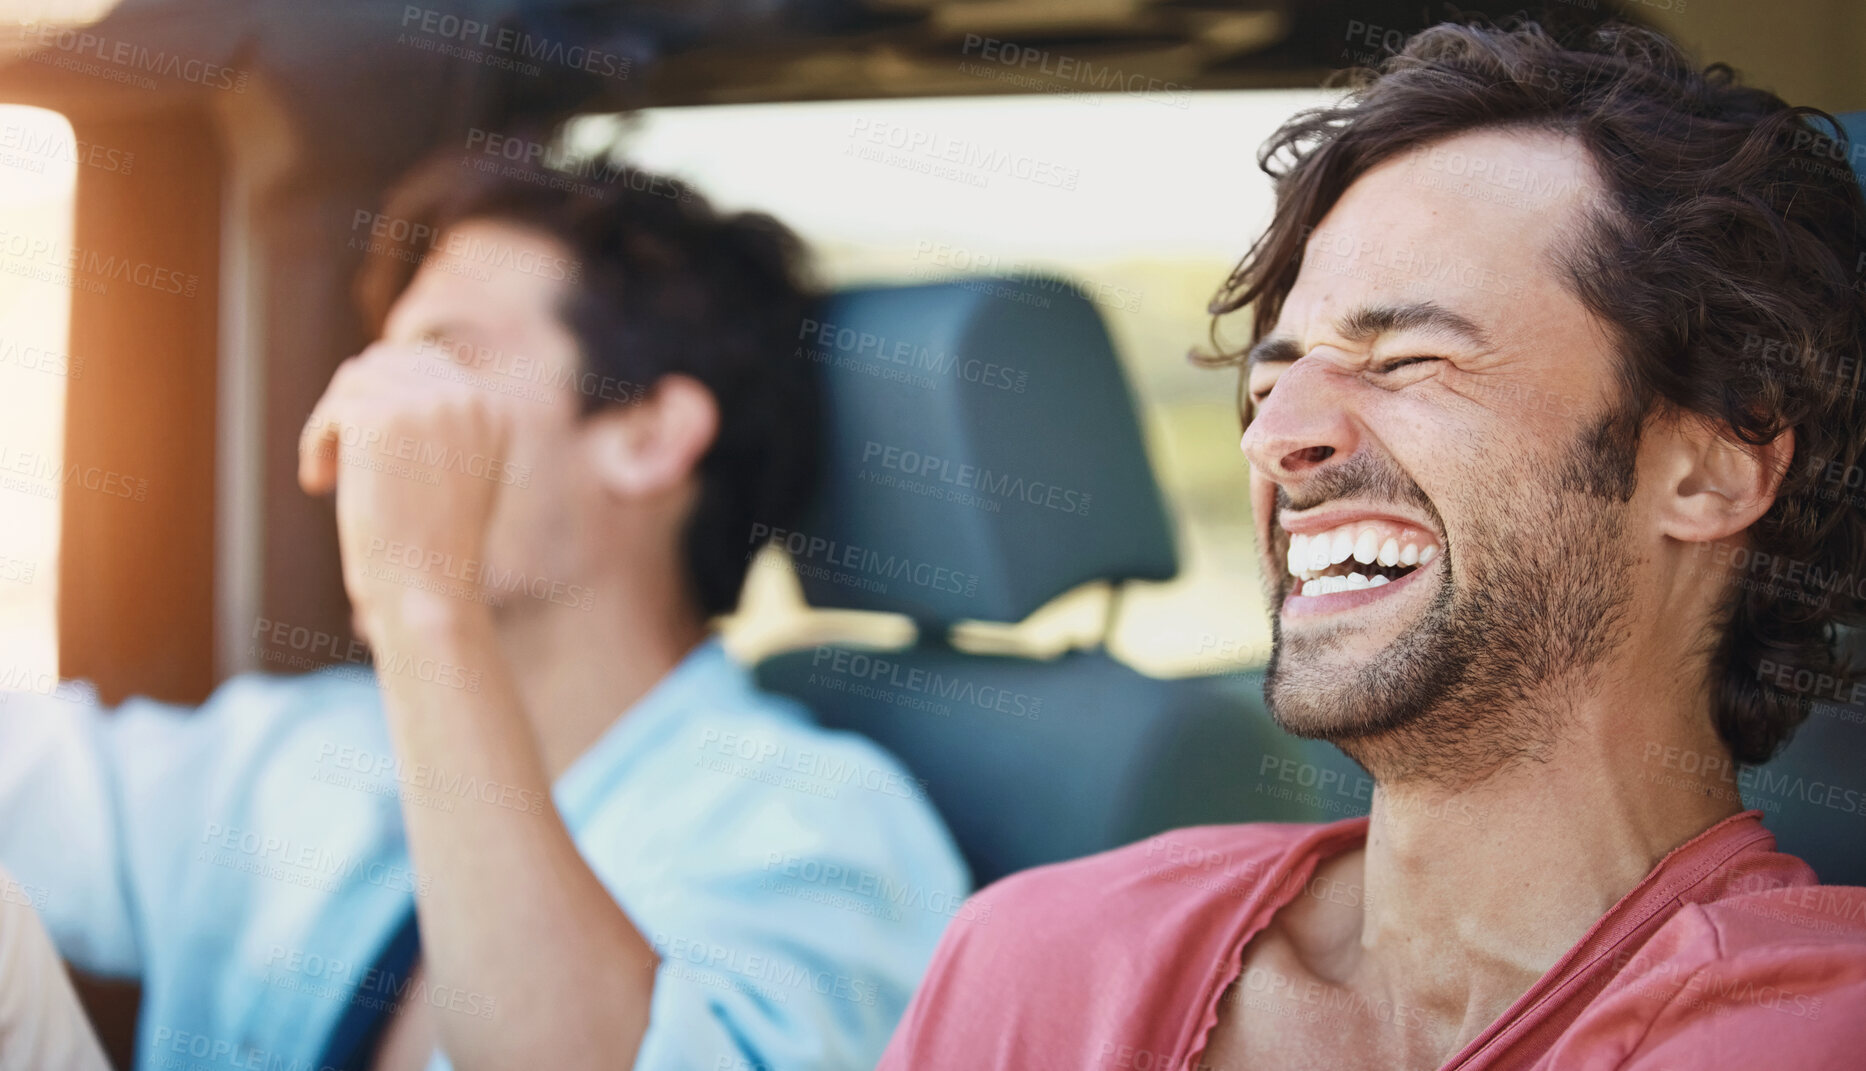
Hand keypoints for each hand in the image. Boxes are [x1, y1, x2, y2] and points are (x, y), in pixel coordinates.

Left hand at [298, 341, 519, 629]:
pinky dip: (316, 443)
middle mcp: (469, 398)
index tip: (368, 449)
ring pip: (356, 381)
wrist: (425, 588)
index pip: (429, 365)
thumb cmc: (434, 549)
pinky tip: (320, 482)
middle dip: (358, 404)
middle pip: (389, 363)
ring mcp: (427, 403)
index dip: (387, 397)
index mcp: (496, 411)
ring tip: (330, 473)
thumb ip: (436, 426)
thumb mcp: (454, 476)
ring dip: (335, 423)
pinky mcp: (381, 416)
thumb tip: (377, 370)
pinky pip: (333, 410)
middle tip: (342, 458)